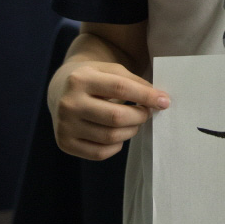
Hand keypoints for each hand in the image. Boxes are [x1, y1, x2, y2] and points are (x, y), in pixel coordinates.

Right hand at [52, 61, 169, 160]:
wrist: (59, 91)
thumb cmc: (93, 79)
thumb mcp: (110, 70)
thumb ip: (134, 82)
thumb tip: (160, 100)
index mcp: (80, 79)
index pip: (120, 88)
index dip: (146, 96)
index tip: (164, 101)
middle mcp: (69, 103)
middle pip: (116, 117)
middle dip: (139, 117)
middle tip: (146, 113)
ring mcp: (64, 125)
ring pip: (110, 137)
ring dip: (130, 131)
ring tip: (133, 123)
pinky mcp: (64, 143)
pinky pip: (100, 153)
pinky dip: (116, 146)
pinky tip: (116, 134)